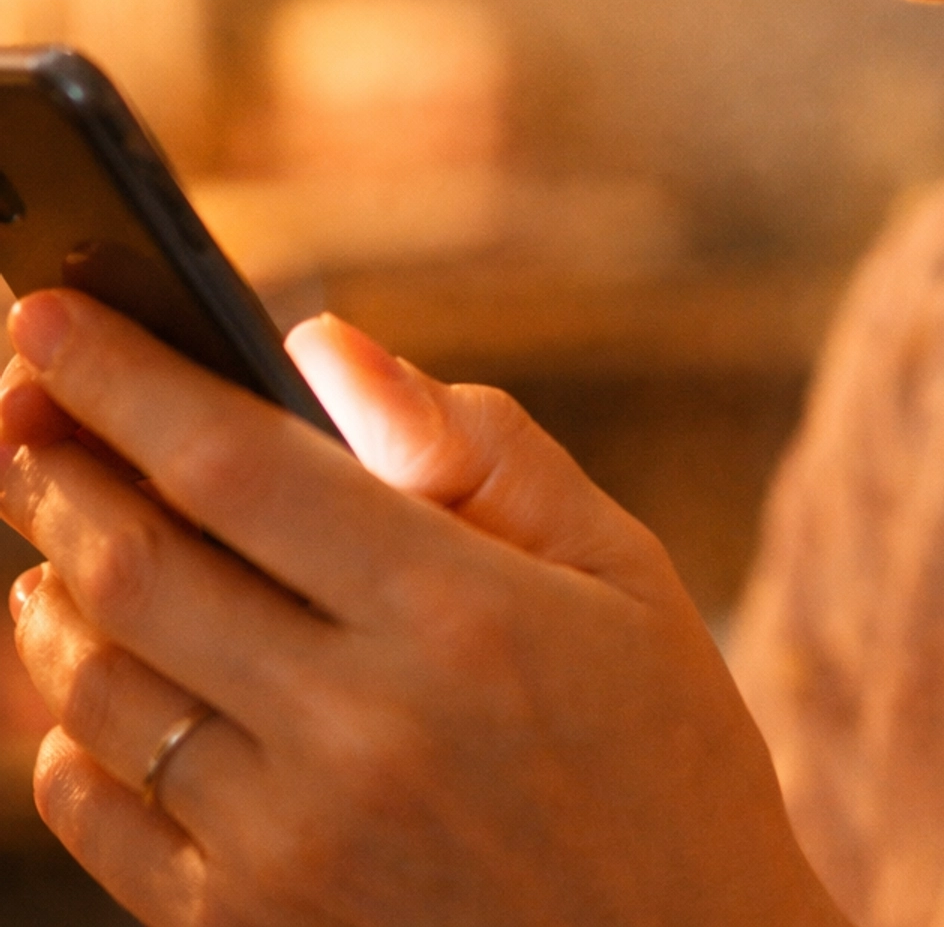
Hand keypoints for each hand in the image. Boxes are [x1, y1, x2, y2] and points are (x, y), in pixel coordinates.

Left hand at [0, 291, 843, 926]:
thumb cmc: (660, 754)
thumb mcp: (620, 570)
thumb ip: (475, 446)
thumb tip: (320, 347)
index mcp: (457, 613)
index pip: (234, 465)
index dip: (121, 380)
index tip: (48, 312)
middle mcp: (357, 732)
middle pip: (137, 568)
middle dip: (53, 468)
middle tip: (19, 406)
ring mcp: (291, 850)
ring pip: (100, 689)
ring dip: (49, 594)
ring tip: (53, 542)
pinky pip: (103, 820)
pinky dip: (67, 735)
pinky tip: (88, 687)